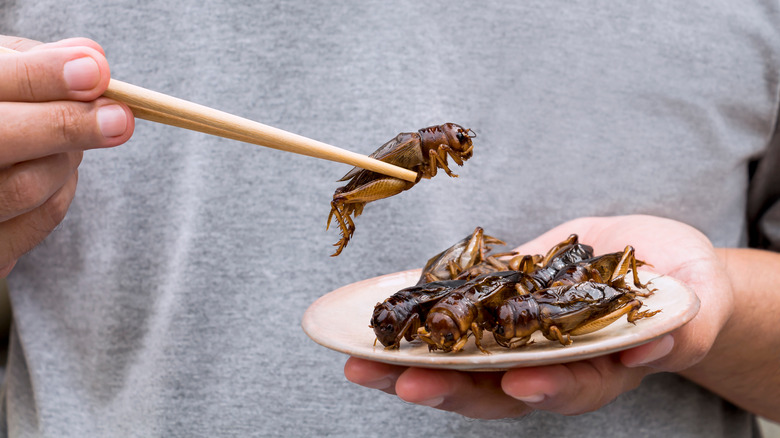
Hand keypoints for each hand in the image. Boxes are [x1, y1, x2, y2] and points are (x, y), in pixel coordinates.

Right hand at [0, 36, 134, 276]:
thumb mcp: (1, 75)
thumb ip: (38, 63)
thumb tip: (93, 59)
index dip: (43, 76)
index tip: (97, 70)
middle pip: (2, 139)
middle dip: (68, 125)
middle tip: (121, 118)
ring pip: (31, 185)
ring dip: (70, 156)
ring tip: (75, 134)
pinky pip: (43, 218)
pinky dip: (64, 187)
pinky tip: (57, 168)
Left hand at [344, 215, 732, 417]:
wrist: (655, 263)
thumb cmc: (684, 287)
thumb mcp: (694, 301)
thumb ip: (681, 325)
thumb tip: (650, 344)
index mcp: (597, 370)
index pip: (568, 389)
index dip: (543, 389)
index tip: (516, 383)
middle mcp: (549, 363)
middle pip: (495, 387)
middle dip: (448, 386)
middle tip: (400, 380)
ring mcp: (517, 336)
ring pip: (461, 360)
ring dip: (411, 362)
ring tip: (362, 361)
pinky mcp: (497, 304)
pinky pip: (453, 315)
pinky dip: (416, 316)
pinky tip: (378, 312)